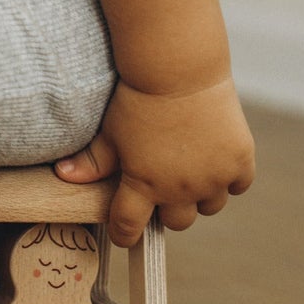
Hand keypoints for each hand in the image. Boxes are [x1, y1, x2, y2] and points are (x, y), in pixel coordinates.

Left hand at [54, 76, 254, 244]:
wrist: (178, 69)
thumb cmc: (138, 99)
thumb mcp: (110, 132)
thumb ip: (92, 161)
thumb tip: (63, 176)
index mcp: (143, 185)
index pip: (130, 227)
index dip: (124, 233)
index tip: (125, 233)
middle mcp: (181, 189)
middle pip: (176, 222)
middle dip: (168, 209)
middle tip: (163, 188)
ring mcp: (214, 177)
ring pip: (210, 206)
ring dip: (200, 196)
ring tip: (191, 172)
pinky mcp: (240, 160)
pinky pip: (238, 185)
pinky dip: (230, 178)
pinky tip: (216, 162)